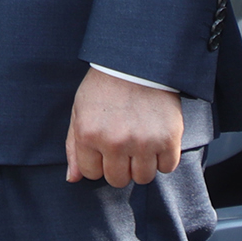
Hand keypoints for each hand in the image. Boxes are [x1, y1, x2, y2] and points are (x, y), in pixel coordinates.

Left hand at [65, 69, 182, 187]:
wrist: (138, 60)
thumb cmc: (105, 85)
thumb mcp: (80, 110)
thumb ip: (74, 147)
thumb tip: (73, 179)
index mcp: (89, 134)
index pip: (92, 173)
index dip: (98, 160)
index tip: (105, 144)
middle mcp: (115, 141)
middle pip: (118, 180)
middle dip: (120, 166)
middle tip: (125, 142)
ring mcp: (143, 141)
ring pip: (143, 177)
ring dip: (142, 164)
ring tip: (142, 140)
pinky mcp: (168, 138)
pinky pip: (167, 167)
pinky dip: (164, 158)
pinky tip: (158, 139)